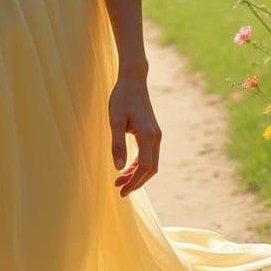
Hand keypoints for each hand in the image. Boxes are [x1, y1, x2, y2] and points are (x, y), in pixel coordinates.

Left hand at [108, 74, 160, 196]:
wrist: (133, 79)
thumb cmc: (122, 97)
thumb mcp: (115, 120)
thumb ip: (117, 143)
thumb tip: (118, 168)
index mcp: (148, 135)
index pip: (144, 167)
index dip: (133, 181)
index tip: (121, 191)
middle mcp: (156, 137)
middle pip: (150, 168)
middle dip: (136, 181)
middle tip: (119, 189)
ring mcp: (156, 134)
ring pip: (150, 162)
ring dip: (137, 173)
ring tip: (120, 179)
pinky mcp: (152, 131)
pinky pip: (149, 154)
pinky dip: (139, 164)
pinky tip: (127, 166)